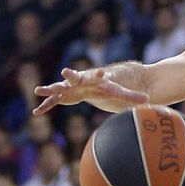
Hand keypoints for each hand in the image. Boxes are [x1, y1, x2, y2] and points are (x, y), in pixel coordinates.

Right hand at [33, 68, 148, 114]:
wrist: (97, 80)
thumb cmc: (109, 85)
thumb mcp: (120, 92)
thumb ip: (132, 96)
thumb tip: (148, 101)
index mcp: (96, 78)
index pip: (99, 76)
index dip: (99, 75)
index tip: (101, 72)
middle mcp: (82, 80)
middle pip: (76, 77)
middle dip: (71, 76)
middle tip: (66, 72)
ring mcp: (71, 86)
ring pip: (60, 88)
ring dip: (51, 89)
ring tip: (38, 90)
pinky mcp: (65, 94)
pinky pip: (54, 101)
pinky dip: (47, 106)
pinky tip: (36, 113)